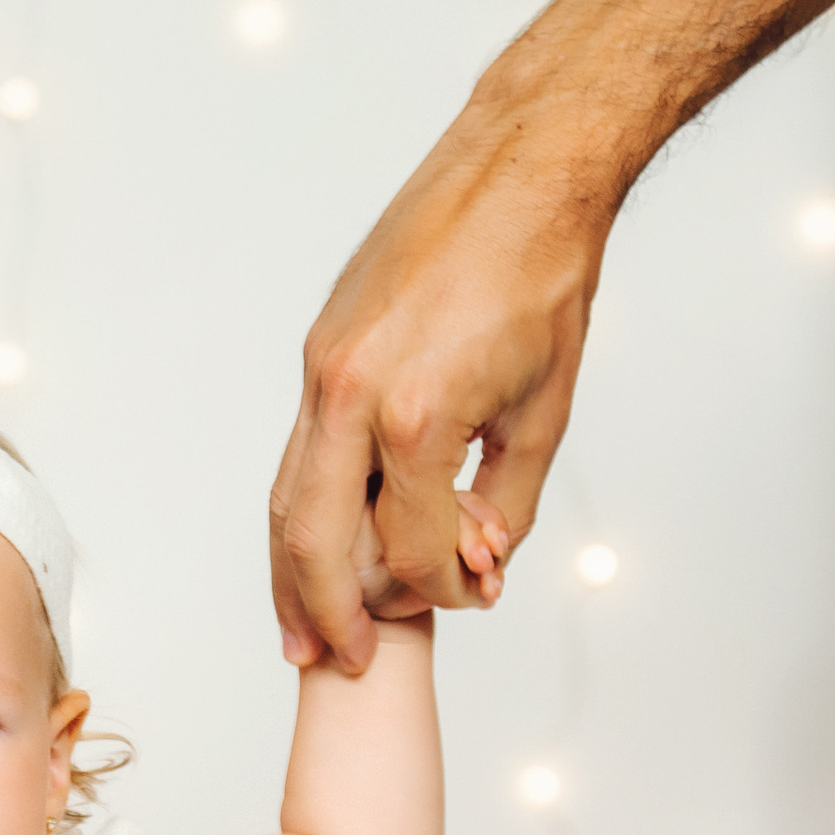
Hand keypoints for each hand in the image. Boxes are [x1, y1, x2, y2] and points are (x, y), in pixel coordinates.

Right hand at [269, 86, 612, 667]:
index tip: (471, 594)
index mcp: (418, 417)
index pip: (410, 549)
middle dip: (326, 615)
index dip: (442, 589)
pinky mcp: (321, 349)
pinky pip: (300, 451)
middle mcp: (353, 395)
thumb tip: (476, 565)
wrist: (520, 170)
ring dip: (290, 575)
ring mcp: (326, 369)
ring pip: (288, 498)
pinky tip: (313, 546)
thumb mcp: (545, 412)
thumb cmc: (544, 277)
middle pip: (315, 541)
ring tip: (299, 632)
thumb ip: (505, 505)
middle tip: (337, 665)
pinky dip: (304, 509)